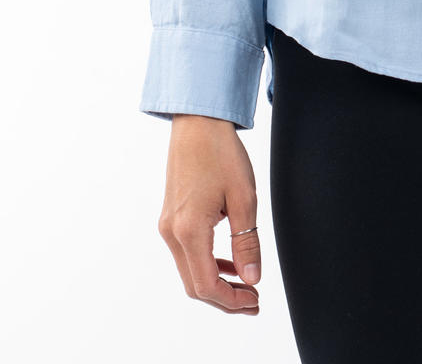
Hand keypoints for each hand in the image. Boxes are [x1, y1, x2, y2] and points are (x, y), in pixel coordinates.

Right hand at [158, 114, 262, 314]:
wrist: (198, 121)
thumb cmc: (221, 152)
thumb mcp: (244, 198)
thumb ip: (247, 243)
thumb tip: (252, 279)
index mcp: (189, 230)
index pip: (206, 285)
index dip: (232, 301)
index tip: (255, 301)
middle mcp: (171, 232)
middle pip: (194, 285)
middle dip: (225, 298)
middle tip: (253, 301)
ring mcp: (167, 225)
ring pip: (189, 271)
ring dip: (216, 283)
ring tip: (245, 285)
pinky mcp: (170, 217)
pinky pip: (186, 253)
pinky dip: (207, 265)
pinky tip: (228, 263)